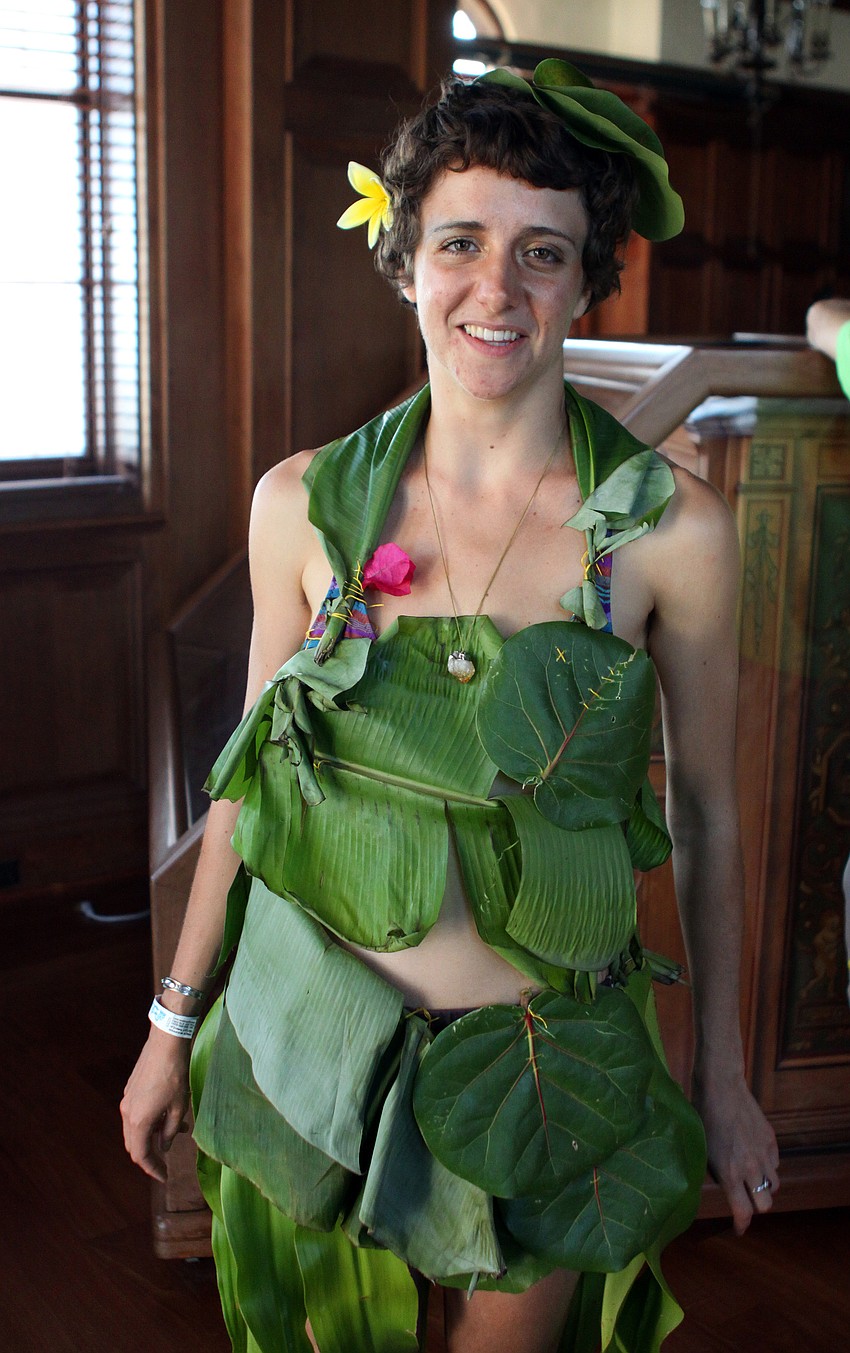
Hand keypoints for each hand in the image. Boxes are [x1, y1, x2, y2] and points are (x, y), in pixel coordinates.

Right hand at [121, 1030, 191, 1182]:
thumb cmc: (175, 1076)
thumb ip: (170, 1131)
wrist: (166, 1043)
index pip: (141, 1155)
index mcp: (138, 1122)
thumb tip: (164, 1145)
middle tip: (165, 1162)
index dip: (153, 1169)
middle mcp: (127, 1113)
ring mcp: (127, 1100)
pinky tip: (168, 1114)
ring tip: (177, 1131)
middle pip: (134, 1144)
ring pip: (135, 1129)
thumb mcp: (178, 1108)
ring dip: (152, 1135)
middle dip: (150, 1155)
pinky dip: (149, 1121)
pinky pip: (136, 1114)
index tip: (164, 1177)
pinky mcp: (131, 1089)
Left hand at [692, 1069, 779, 1235]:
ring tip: (751, 1181)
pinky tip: (755, 1158)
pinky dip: (768, 1167)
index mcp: (730, 1173)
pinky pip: (775, 1164)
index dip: (741, 1225)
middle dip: (756, 1208)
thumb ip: (715, 1173)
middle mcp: (751, 1168)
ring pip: (775, 1186)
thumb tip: (721, 1188)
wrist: (721, 1087)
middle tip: (744, 1202)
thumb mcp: (702, 1150)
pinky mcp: (771, 1140)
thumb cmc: (703, 1117)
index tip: (737, 1229)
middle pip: (766, 1205)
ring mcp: (764, 1153)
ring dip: (764, 1188)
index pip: (744, 1212)